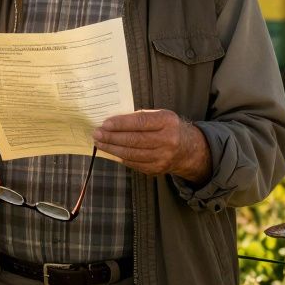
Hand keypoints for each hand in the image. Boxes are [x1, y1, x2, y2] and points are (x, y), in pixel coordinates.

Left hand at [92, 109, 211, 184]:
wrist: (187, 148)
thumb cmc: (167, 127)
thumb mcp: (160, 116)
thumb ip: (140, 117)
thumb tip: (112, 122)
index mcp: (167, 121)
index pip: (140, 122)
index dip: (120, 123)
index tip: (104, 123)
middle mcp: (167, 140)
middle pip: (134, 140)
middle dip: (112, 137)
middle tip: (97, 134)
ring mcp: (163, 157)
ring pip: (131, 154)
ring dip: (112, 148)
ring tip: (100, 143)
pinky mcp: (157, 169)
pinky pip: (134, 163)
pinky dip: (120, 157)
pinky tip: (111, 151)